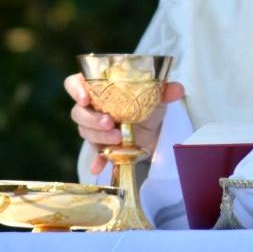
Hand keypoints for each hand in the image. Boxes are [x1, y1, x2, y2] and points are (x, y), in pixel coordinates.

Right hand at [64, 73, 185, 175]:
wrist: (153, 124)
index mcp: (98, 88)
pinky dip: (97, 161)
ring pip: (85, 131)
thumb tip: (178, 89)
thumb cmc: (147, 101)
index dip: (76, 89)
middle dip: (92, 119)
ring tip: (119, 139)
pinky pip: (94, 154)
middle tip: (110, 123)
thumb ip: (165, 89)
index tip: (85, 98)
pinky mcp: (101, 145)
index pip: (74, 83)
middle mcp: (91, 107)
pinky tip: (99, 168)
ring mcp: (94, 127)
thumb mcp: (156, 92)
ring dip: (99, 137)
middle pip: (78, 112)